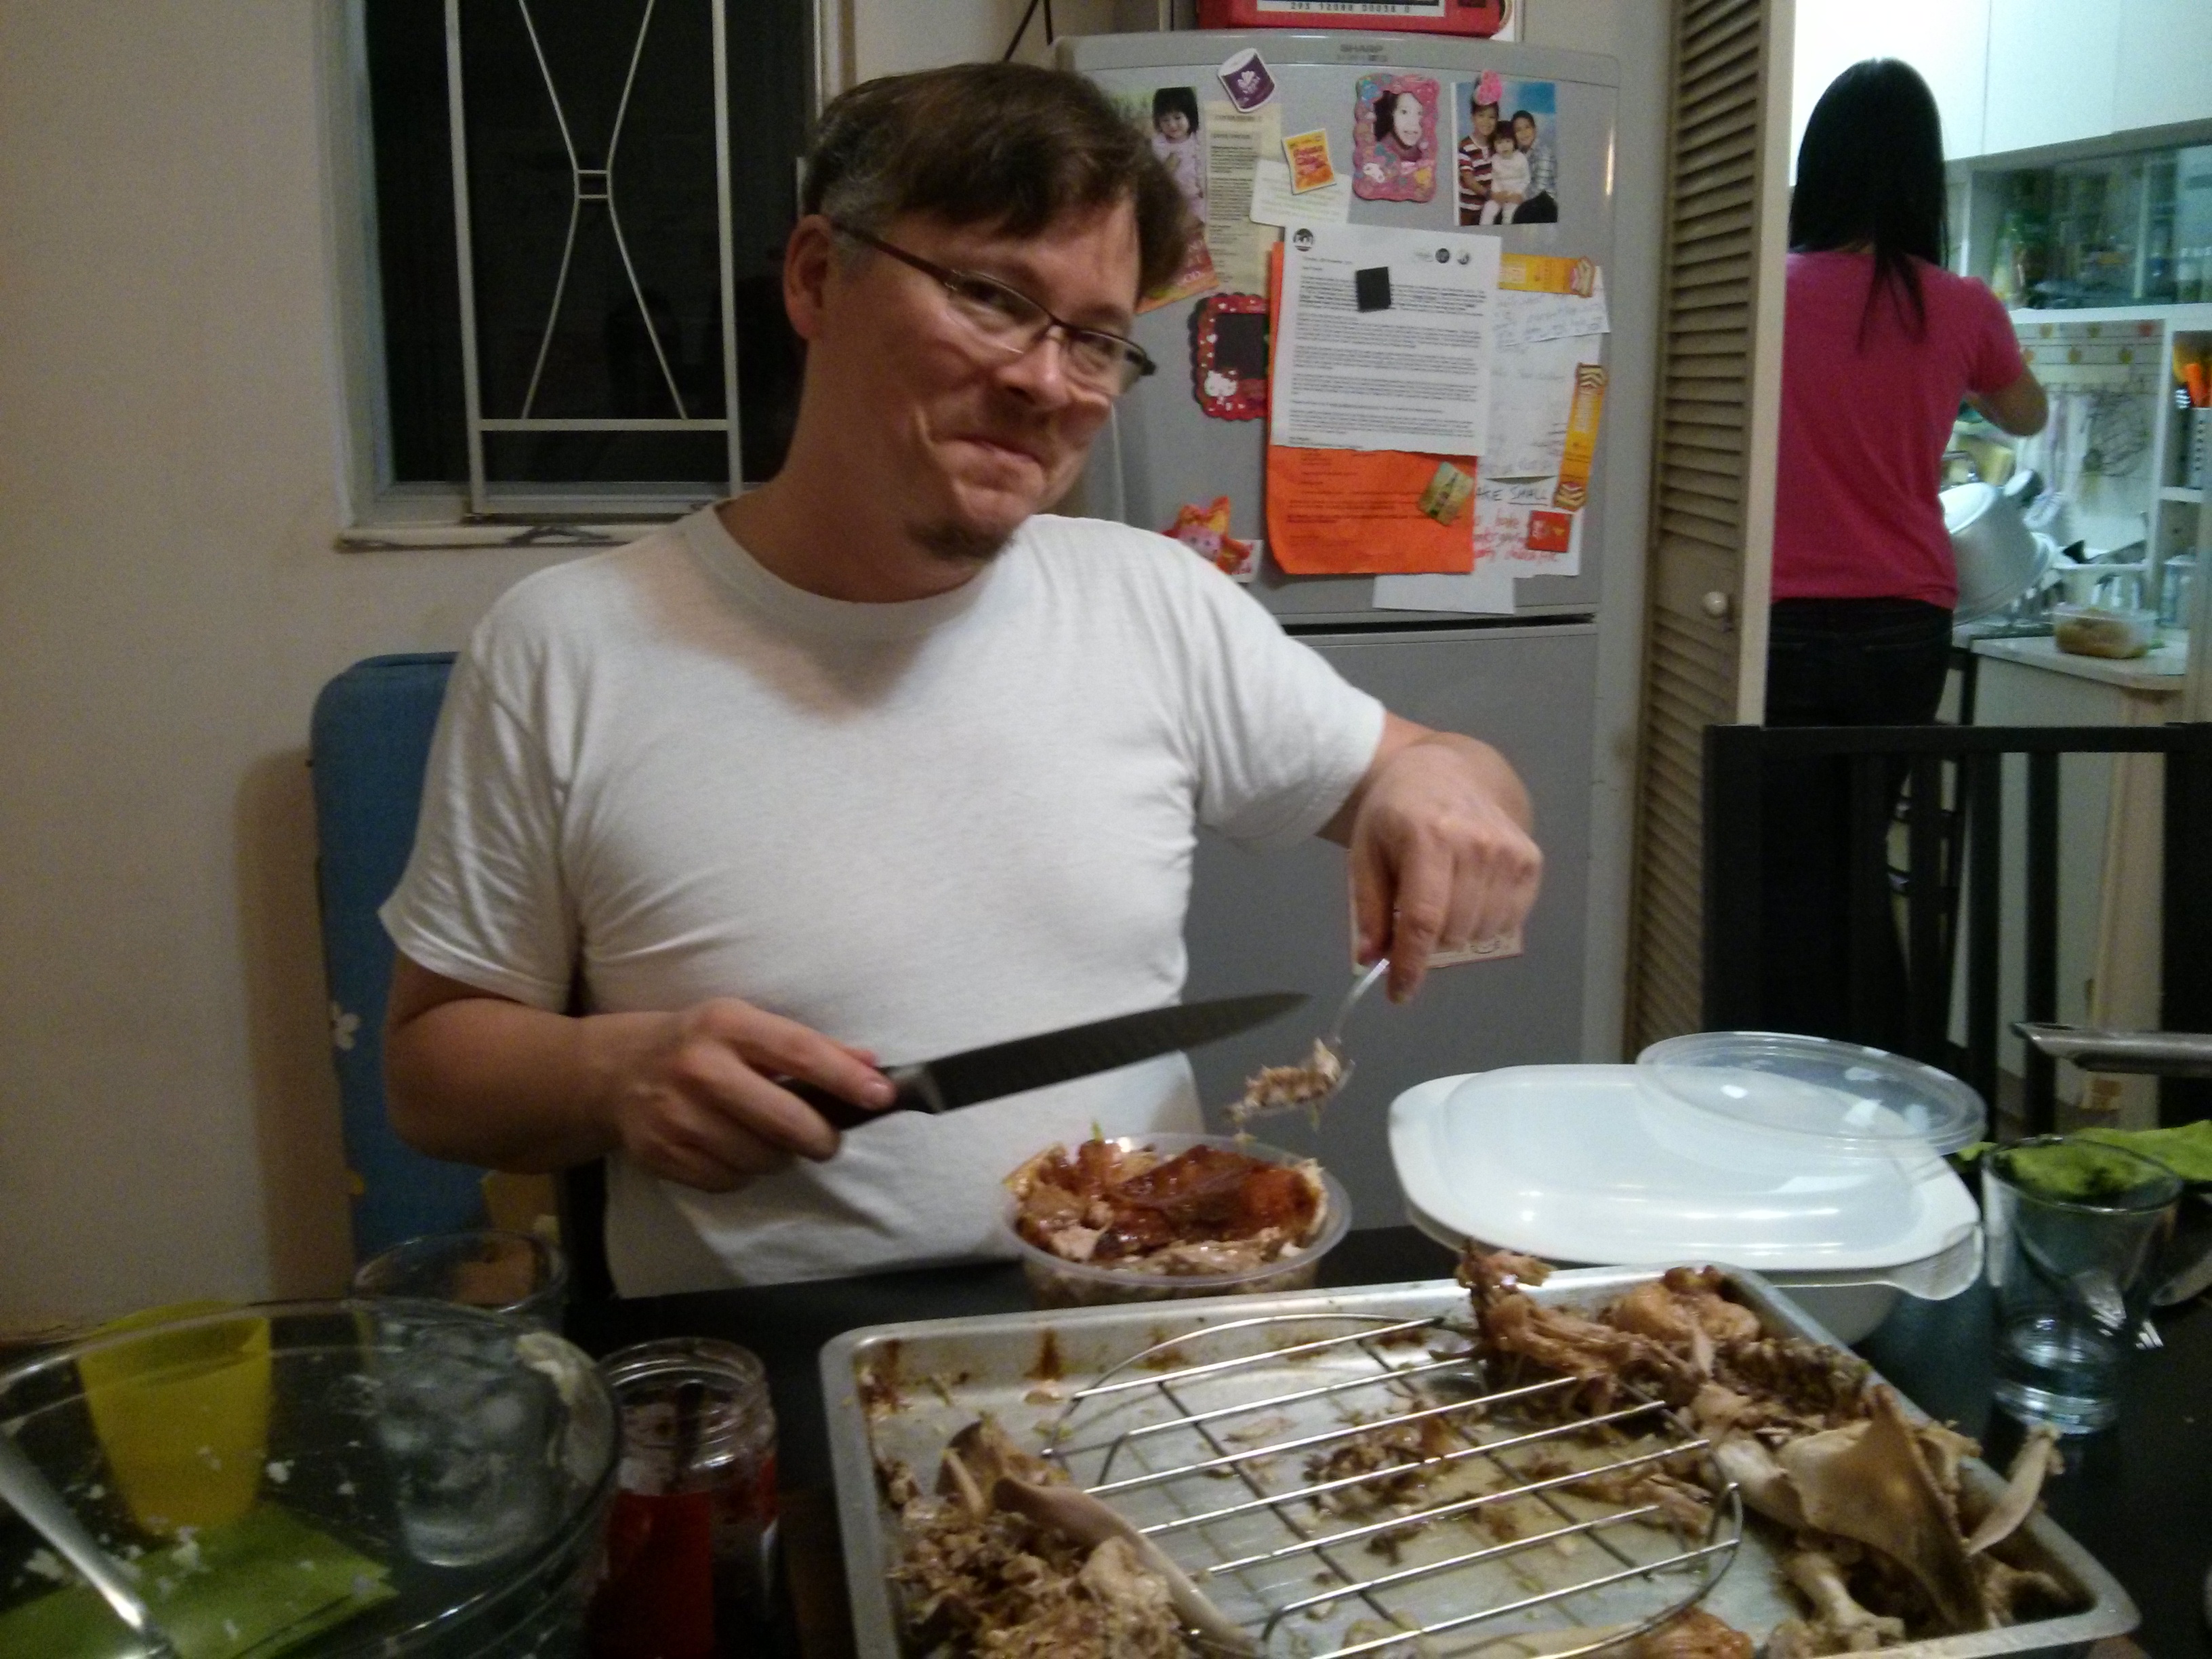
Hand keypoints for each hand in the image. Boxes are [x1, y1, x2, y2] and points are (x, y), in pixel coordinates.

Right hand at [602, 999, 893, 1192]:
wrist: (612, 1073)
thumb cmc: (696, 1044)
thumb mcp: (744, 1025)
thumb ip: (807, 1046)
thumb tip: (871, 1066)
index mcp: (726, 1025)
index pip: (799, 1053)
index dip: (845, 1079)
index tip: (881, 1097)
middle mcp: (699, 1068)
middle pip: (784, 1120)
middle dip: (820, 1138)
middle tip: (827, 1141)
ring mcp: (677, 1115)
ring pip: (760, 1158)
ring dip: (780, 1157)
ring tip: (773, 1140)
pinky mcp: (662, 1154)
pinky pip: (729, 1180)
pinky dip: (744, 1173)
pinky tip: (737, 1151)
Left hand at [1340, 724, 1541, 1001]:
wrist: (1449, 770)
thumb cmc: (1396, 813)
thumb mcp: (1365, 851)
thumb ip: (1368, 907)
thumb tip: (1371, 959)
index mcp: (1427, 835)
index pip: (1423, 918)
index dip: (1411, 965)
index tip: (1399, 993)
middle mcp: (1477, 843)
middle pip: (1453, 931)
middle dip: (1427, 943)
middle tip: (1412, 919)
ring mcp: (1510, 851)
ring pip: (1482, 932)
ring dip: (1456, 934)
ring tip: (1441, 901)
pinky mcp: (1531, 861)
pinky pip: (1509, 921)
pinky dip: (1483, 924)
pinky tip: (1468, 898)